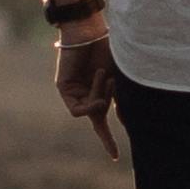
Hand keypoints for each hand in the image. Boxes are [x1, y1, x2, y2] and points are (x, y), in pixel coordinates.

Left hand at [54, 31, 118, 157]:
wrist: (91, 31)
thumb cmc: (110, 49)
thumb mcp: (122, 79)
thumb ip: (123, 102)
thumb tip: (126, 123)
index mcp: (103, 92)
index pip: (104, 121)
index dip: (109, 141)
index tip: (114, 157)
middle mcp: (88, 94)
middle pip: (98, 120)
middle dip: (107, 134)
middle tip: (115, 104)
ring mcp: (75, 92)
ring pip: (91, 112)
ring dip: (102, 98)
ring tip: (107, 76)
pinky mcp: (63, 89)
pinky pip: (78, 110)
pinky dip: (91, 103)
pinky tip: (98, 87)